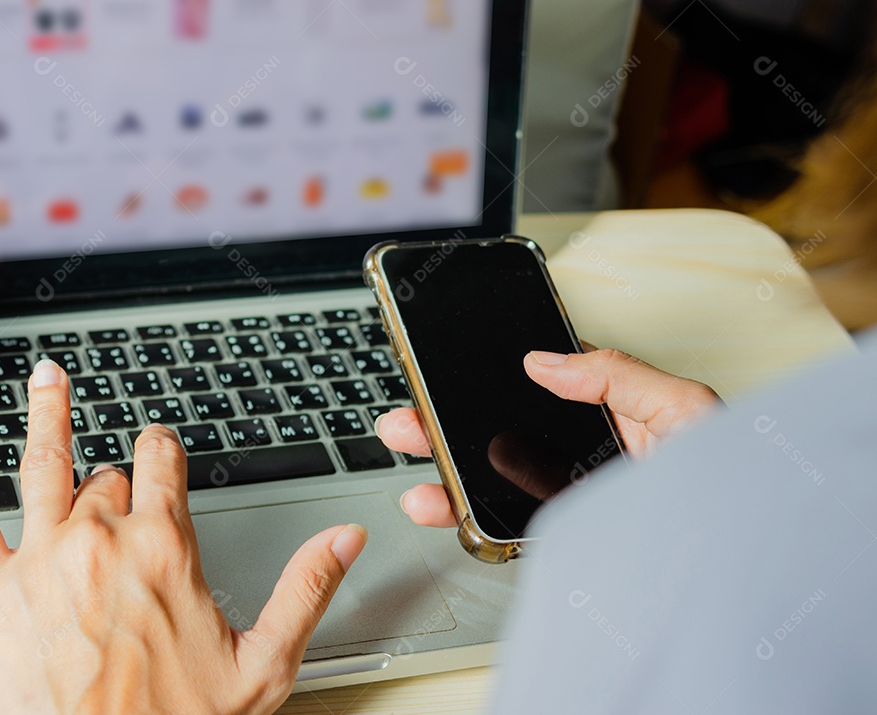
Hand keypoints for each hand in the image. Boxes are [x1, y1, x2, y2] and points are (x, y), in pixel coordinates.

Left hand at [0, 359, 366, 714]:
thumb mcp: (262, 664)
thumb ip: (306, 590)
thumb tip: (345, 540)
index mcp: (164, 548)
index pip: (164, 463)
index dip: (165, 448)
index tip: (162, 445)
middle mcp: (101, 539)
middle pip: (109, 477)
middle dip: (117, 482)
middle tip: (120, 494)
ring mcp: (43, 559)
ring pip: (43, 464)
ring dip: (46, 416)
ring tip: (46, 380)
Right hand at [375, 348, 720, 527]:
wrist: (748, 559)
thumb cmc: (736, 482)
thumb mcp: (685, 409)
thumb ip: (617, 377)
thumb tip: (545, 361)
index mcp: (618, 413)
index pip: (542, 386)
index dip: (491, 376)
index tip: (448, 367)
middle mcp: (590, 456)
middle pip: (504, 431)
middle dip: (447, 421)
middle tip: (409, 413)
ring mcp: (577, 499)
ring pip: (497, 479)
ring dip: (446, 467)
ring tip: (413, 454)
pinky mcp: (572, 539)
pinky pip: (511, 525)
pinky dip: (468, 517)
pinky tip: (444, 506)